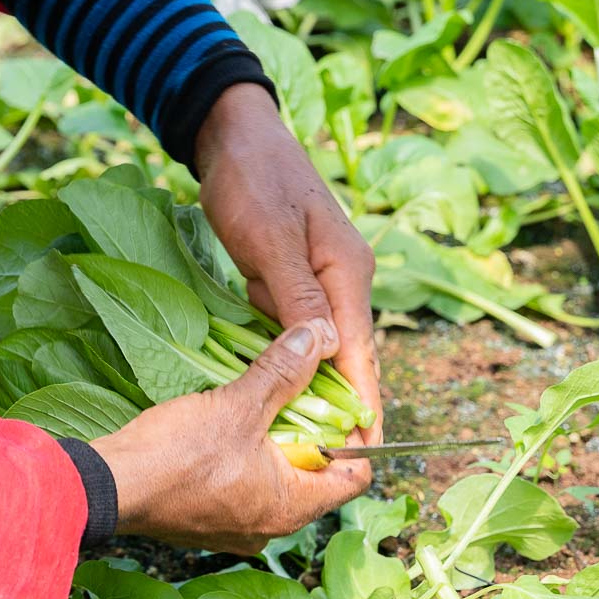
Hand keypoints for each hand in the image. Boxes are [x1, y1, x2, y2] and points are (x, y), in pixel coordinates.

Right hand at [90, 319, 370, 553]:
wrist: (110, 487)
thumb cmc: (178, 454)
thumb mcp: (238, 404)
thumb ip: (284, 370)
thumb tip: (320, 336)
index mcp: (292, 507)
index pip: (356, 477)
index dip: (358, 437)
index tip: (346, 402)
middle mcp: (271, 527)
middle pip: (317, 477)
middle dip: (313, 433)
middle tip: (303, 392)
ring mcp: (237, 529)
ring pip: (277, 482)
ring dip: (276, 445)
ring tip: (264, 403)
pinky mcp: (207, 523)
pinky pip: (244, 489)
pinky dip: (247, 460)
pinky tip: (228, 429)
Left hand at [195, 83, 382, 440]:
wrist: (235, 136)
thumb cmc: (251, 183)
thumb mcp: (269, 241)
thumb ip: (297, 297)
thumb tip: (327, 350)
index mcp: (347, 272)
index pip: (359, 352)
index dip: (364, 404)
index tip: (363, 451)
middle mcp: (345, 279)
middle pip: (350, 355)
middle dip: (347, 406)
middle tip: (339, 462)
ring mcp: (323, 278)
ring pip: (325, 346)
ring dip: (320, 388)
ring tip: (312, 441)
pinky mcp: (298, 276)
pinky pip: (300, 329)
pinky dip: (295, 360)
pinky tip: (286, 391)